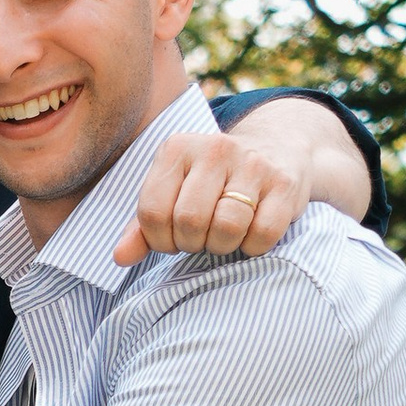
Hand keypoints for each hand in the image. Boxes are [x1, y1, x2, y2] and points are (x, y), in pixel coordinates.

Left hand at [116, 98, 366, 267]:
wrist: (277, 151)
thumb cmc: (212, 183)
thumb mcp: (172, 194)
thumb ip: (142, 226)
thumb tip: (120, 257)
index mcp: (177, 148)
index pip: (152, 212)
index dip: (159, 239)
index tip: (173, 237)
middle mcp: (215, 148)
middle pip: (189, 222)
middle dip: (192, 243)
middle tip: (202, 237)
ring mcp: (253, 163)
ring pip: (226, 228)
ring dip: (223, 246)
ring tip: (225, 235)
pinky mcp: (285, 183)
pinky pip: (262, 235)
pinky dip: (254, 246)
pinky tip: (251, 233)